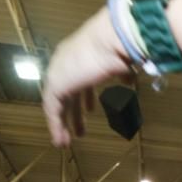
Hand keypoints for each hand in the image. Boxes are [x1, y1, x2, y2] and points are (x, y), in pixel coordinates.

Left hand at [43, 7, 134, 146]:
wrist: (109, 40)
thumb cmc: (119, 48)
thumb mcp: (121, 63)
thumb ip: (122, 72)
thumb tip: (129, 80)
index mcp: (79, 56)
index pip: (78, 79)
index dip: (84, 97)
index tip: (90, 111)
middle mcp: (65, 63)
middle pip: (67, 93)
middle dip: (74, 113)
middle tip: (80, 131)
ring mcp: (58, 73)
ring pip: (57, 104)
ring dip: (62, 124)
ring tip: (66, 141)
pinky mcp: (55, 85)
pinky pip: (52, 110)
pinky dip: (56, 126)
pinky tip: (61, 140)